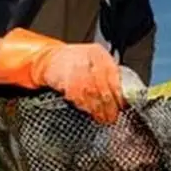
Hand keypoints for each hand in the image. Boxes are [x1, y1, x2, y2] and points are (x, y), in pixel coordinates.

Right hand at [0, 28, 125, 123]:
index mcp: (98, 53)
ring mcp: (75, 68)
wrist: (48, 60)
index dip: (119, 93)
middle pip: (103, 86)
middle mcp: (88, 58)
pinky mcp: (65, 79)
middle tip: (112, 116)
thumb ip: (106, 76)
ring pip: (92, 93)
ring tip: (102, 118)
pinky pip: (78, 96)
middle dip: (109, 105)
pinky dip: (84, 106)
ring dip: (98, 109)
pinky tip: (88, 110)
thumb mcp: (93, 63)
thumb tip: (120, 96)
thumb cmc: (72, 63)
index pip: (114, 75)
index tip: (122, 105)